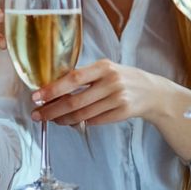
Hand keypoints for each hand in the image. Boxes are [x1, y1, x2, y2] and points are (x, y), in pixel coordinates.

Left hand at [30, 59, 175, 126]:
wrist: (153, 92)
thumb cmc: (124, 78)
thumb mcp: (107, 69)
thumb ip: (85, 76)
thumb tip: (54, 89)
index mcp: (104, 67)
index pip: (73, 78)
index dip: (52, 89)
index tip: (36, 96)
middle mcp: (111, 82)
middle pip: (75, 100)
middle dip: (52, 110)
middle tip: (37, 114)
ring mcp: (118, 99)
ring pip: (83, 114)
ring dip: (63, 119)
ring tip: (52, 119)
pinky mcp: (123, 113)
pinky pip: (95, 121)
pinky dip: (81, 122)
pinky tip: (71, 121)